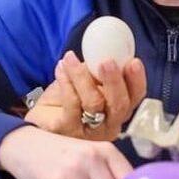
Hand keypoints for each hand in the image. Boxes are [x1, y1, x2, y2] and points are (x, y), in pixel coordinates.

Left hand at [26, 51, 146, 140]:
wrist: (41, 117)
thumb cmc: (68, 97)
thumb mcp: (87, 80)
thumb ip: (100, 70)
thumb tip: (108, 46)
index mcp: (118, 110)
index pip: (135, 97)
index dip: (137, 80)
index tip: (133, 61)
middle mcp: (108, 124)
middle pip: (119, 105)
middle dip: (115, 81)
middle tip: (107, 61)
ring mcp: (88, 131)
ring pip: (93, 103)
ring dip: (82, 76)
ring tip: (70, 58)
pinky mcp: (66, 130)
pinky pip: (71, 104)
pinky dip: (66, 82)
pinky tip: (61, 68)